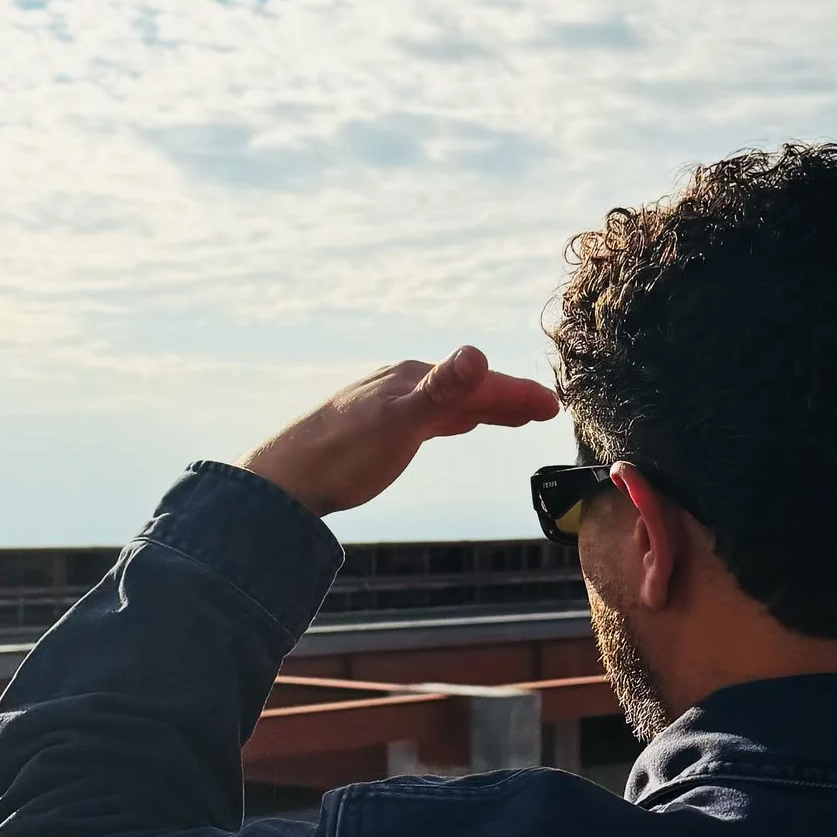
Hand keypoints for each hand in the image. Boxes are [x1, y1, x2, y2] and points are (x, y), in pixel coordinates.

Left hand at [242, 347, 558, 519]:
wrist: (284, 481)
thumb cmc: (340, 455)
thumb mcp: (399, 422)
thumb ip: (441, 390)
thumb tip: (477, 355)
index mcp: (413, 378)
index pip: (478, 383)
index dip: (517, 394)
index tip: (552, 407)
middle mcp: (402, 384)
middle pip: (467, 388)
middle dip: (508, 397)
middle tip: (547, 411)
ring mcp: (389, 404)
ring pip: (450, 401)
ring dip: (485, 406)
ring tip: (516, 416)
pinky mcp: (377, 427)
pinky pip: (430, 415)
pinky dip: (455, 417)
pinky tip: (456, 424)